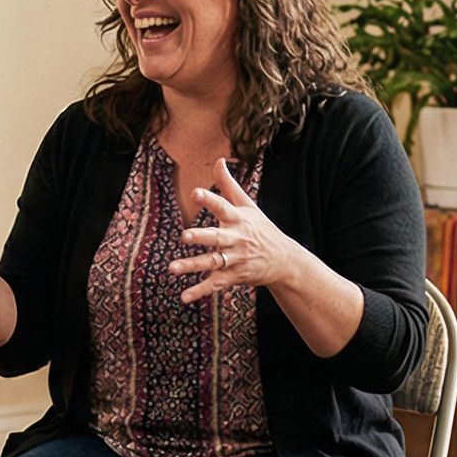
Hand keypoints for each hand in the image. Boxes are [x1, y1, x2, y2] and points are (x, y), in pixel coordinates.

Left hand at [168, 160, 300, 303]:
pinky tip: (184, 297)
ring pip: (212, 262)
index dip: (209, 199)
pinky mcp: (234, 276)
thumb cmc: (261, 228)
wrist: (284, 260)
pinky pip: (215, 284)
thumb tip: (219, 159)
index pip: (222, 206)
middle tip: (184, 236)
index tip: (195, 192)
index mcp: (238, 219)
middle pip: (216, 237)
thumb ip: (228, 184)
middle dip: (201, 237)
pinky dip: (200, 291)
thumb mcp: (247, 205)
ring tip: (172, 268)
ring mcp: (235, 259)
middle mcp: (236, 239)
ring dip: (192, 265)